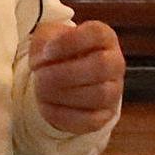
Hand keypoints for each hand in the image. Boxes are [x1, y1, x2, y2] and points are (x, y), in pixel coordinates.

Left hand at [27, 18, 124, 133]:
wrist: (62, 80)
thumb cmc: (57, 53)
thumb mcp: (48, 37)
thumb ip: (45, 40)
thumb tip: (45, 58)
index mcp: (104, 37)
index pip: (96, 34)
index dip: (69, 42)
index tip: (47, 52)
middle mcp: (115, 63)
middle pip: (101, 65)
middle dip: (64, 73)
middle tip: (40, 76)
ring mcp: (114, 91)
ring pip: (99, 94)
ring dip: (63, 94)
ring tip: (40, 91)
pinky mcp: (105, 116)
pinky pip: (91, 120)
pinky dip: (64, 115)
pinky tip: (45, 106)